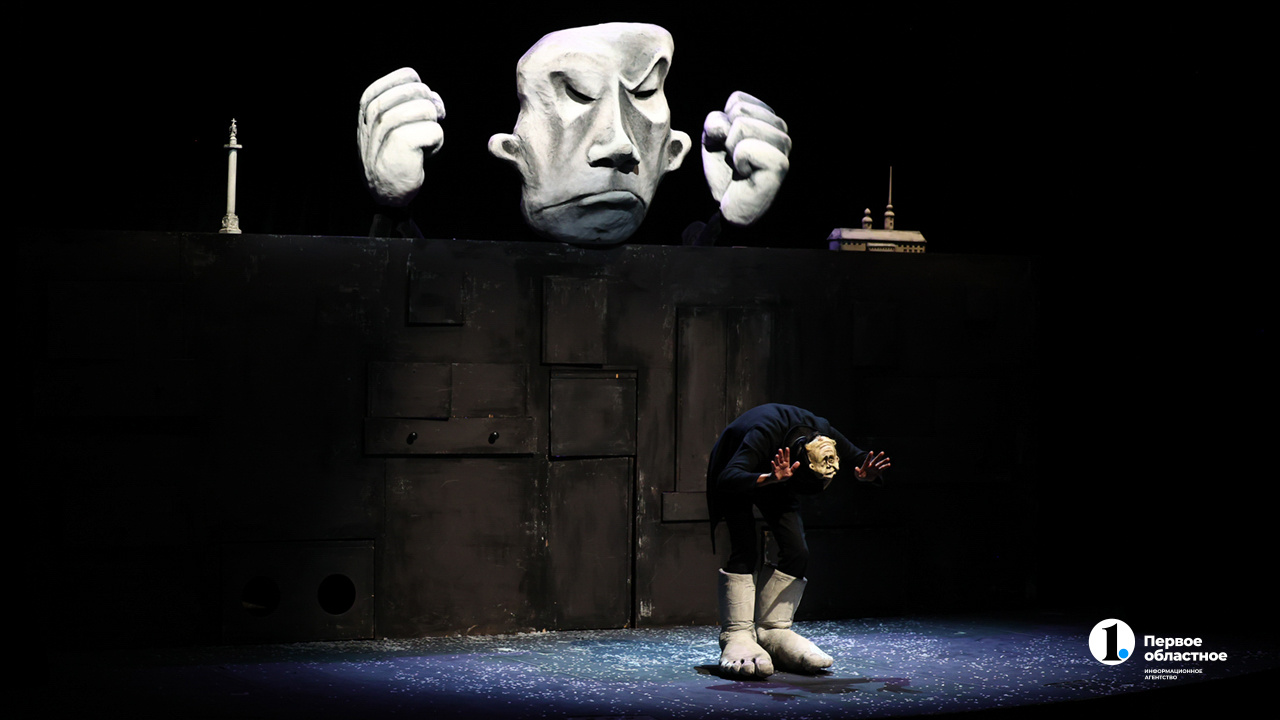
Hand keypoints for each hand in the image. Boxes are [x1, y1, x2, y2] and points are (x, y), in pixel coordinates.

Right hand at [357, 68, 445, 206]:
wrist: (387, 190)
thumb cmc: (395, 153)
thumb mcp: (396, 121)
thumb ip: (412, 102)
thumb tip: (434, 98)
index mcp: (371, 99)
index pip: (408, 75)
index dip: (423, 91)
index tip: (419, 112)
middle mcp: (374, 111)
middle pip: (420, 90)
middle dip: (430, 110)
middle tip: (422, 131)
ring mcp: (385, 126)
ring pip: (428, 109)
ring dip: (432, 129)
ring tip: (420, 144)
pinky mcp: (401, 142)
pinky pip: (435, 131)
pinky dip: (436, 144)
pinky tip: (423, 154)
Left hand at [701, 91, 790, 225]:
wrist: (732, 208)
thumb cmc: (726, 174)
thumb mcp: (713, 140)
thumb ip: (716, 121)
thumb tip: (725, 124)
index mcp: (768, 119)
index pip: (737, 100)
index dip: (722, 125)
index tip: (729, 147)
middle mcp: (780, 130)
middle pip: (739, 110)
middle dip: (726, 136)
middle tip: (734, 159)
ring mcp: (783, 146)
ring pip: (742, 125)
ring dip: (731, 150)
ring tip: (740, 167)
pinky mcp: (780, 164)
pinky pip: (745, 148)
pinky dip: (738, 162)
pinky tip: (746, 175)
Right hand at [764, 447, 800, 483]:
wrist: (777, 480)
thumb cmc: (784, 476)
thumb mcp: (791, 472)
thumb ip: (794, 467)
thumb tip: (798, 462)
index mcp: (786, 464)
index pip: (787, 457)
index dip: (787, 453)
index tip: (787, 448)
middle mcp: (781, 464)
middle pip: (781, 458)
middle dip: (781, 454)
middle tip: (780, 449)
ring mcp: (777, 467)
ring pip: (777, 461)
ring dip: (777, 458)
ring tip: (777, 455)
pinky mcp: (774, 470)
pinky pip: (774, 467)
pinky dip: (773, 464)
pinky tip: (772, 461)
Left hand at [854, 451, 890, 480]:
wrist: (865, 478)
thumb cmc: (860, 476)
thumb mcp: (858, 475)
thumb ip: (857, 472)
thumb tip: (856, 468)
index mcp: (866, 466)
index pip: (867, 460)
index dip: (869, 456)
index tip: (872, 452)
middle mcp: (871, 465)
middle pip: (875, 460)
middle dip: (879, 457)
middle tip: (882, 452)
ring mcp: (875, 468)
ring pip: (880, 464)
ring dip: (884, 461)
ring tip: (888, 458)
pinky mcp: (878, 471)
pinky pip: (882, 469)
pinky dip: (885, 467)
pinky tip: (889, 464)